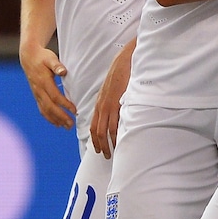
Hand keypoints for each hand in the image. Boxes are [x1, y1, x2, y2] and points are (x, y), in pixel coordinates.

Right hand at [20, 46, 76, 128]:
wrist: (29, 57)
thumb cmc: (43, 57)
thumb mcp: (50, 58)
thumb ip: (56, 65)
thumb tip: (63, 71)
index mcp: (43, 81)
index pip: (55, 96)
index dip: (65, 104)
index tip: (75, 110)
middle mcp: (39, 90)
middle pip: (50, 107)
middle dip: (61, 117)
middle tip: (71, 124)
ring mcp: (36, 94)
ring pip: (45, 110)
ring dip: (56, 120)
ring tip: (66, 127)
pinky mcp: (36, 96)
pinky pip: (42, 109)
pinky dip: (49, 118)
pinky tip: (57, 124)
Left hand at [89, 41, 135, 156]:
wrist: (123, 62)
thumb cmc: (119, 75)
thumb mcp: (111, 91)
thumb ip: (111, 102)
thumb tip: (115, 113)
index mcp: (99, 104)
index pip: (93, 125)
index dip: (94, 139)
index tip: (97, 148)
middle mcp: (101, 106)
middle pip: (97, 131)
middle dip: (99, 146)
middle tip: (104, 156)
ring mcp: (109, 105)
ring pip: (105, 130)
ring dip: (107, 144)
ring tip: (111, 153)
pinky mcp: (117, 103)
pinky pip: (116, 123)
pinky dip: (116, 135)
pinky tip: (119, 142)